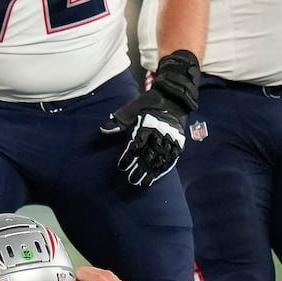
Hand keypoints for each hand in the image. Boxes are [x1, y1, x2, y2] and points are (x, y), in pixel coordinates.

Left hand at [102, 50, 199, 187]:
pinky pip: (172, 158)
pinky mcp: (178, 142)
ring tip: (142, 183)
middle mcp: (160, 134)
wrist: (174, 97)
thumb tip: (103, 129)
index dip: (128, 157)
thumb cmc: (149, 103)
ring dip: (151, 172)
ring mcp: (170, 139)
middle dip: (139, 169)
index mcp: (147, 125)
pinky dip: (164, 168)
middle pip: (148, 155)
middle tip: (130, 180)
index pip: (136, 146)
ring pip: (160, 159)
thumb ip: (119, 120)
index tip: (121, 167)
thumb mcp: (132, 107)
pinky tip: (157, 176)